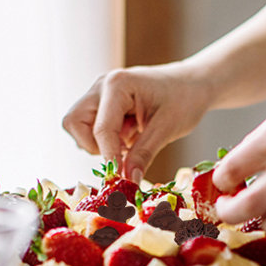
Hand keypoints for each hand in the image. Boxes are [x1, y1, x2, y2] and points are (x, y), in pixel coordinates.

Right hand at [62, 63, 212, 180]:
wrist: (192, 85)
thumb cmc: (184, 99)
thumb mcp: (167, 129)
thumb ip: (144, 154)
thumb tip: (128, 181)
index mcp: (117, 85)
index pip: (101, 129)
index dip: (110, 158)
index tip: (121, 180)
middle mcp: (101, 86)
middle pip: (74, 123)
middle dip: (93, 146)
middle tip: (123, 153)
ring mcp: (98, 94)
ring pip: (77, 126)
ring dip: (97, 144)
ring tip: (129, 142)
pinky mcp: (101, 105)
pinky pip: (88, 128)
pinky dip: (103, 141)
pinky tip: (127, 138)